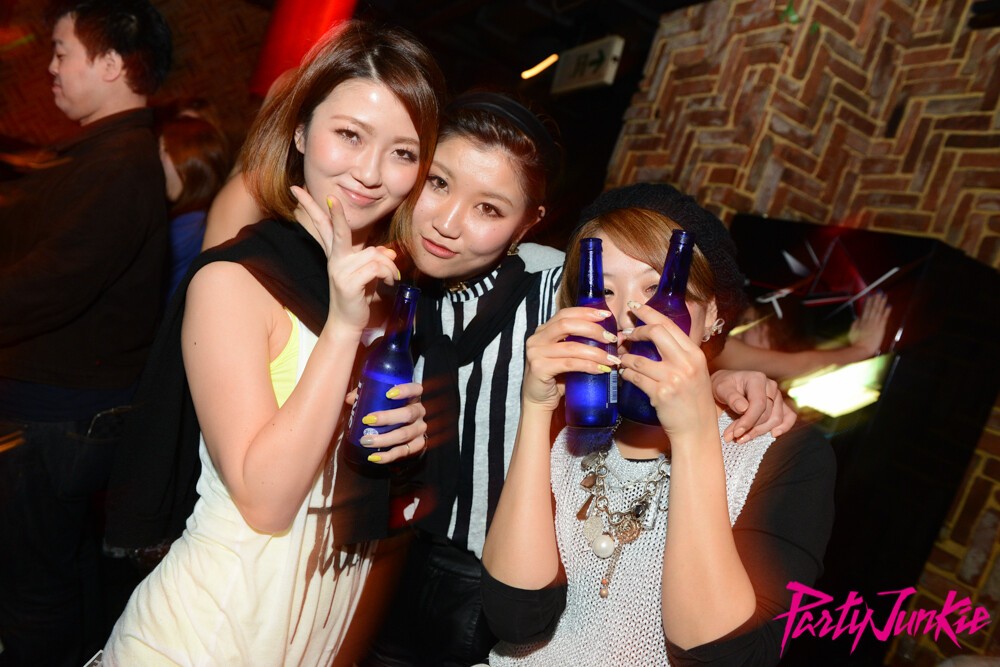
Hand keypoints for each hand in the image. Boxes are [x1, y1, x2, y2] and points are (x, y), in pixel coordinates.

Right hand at [291, 186, 398, 330]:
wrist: (349, 322)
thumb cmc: (358, 295)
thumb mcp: (367, 273)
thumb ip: (375, 258)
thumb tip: (389, 252)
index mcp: (335, 254)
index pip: (322, 226)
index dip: (312, 207)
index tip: (298, 189)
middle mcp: (335, 260)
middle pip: (336, 231)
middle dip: (336, 213)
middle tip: (331, 196)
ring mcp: (340, 271)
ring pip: (374, 255)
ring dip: (389, 266)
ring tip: (391, 277)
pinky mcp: (348, 283)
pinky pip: (376, 268)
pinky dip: (388, 274)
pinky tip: (388, 282)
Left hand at [353, 382, 427, 463]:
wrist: (406, 429)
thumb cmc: (391, 409)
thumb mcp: (382, 398)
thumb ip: (367, 395)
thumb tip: (349, 399)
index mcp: (412, 397)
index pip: (415, 389)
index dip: (405, 390)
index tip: (388, 394)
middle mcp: (419, 412)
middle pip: (408, 414)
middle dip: (387, 418)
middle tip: (367, 420)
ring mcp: (419, 429)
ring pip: (404, 434)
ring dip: (384, 439)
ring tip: (366, 441)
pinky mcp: (417, 445)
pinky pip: (403, 452)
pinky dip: (388, 456)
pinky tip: (374, 457)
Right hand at [522, 307, 620, 411]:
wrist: (540, 400)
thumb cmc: (558, 377)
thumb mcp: (574, 357)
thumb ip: (591, 344)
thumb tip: (619, 336)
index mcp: (544, 330)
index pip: (565, 313)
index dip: (586, 312)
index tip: (606, 315)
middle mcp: (537, 338)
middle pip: (566, 324)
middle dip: (592, 329)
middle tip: (610, 338)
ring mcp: (536, 353)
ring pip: (571, 347)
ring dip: (595, 352)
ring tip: (611, 359)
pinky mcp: (539, 368)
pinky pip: (569, 364)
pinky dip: (588, 366)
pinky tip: (600, 369)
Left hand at [619, 303, 715, 439]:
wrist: (697, 430)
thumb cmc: (693, 400)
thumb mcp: (695, 371)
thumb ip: (679, 353)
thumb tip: (654, 333)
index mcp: (695, 354)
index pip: (669, 325)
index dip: (649, 313)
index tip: (635, 306)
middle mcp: (686, 363)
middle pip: (655, 333)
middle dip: (636, 331)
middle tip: (626, 334)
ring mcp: (673, 378)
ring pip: (638, 358)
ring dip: (625, 358)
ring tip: (622, 359)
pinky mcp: (660, 394)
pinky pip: (634, 377)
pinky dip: (626, 374)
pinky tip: (624, 374)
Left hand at [711, 369, 796, 441]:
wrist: (728, 385)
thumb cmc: (724, 386)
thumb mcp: (721, 389)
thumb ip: (731, 397)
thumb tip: (743, 408)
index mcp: (757, 379)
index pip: (758, 404)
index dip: (748, 420)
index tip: (736, 432)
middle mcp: (770, 386)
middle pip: (766, 414)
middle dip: (750, 428)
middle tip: (733, 436)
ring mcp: (777, 396)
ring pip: (776, 419)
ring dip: (760, 432)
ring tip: (742, 438)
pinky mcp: (780, 404)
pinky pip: (789, 416)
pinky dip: (784, 427)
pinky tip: (773, 434)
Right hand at [848, 292, 890, 356]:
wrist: (861, 349)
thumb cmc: (856, 342)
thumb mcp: (852, 332)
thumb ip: (855, 324)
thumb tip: (858, 318)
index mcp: (861, 321)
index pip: (865, 309)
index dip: (867, 301)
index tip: (870, 295)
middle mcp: (868, 320)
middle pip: (872, 308)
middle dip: (875, 299)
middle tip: (878, 292)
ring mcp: (874, 323)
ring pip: (878, 311)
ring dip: (881, 303)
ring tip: (884, 296)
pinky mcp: (880, 328)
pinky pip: (884, 318)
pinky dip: (886, 311)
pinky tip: (889, 305)